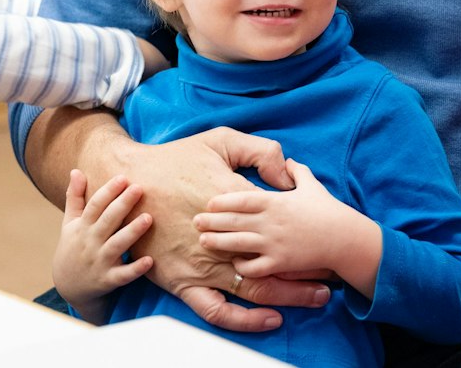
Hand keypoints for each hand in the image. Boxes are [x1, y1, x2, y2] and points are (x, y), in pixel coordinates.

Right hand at [52, 169, 153, 321]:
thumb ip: (74, 198)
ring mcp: (99, 262)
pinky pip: (123, 275)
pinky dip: (135, 269)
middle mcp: (91, 243)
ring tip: (149, 218)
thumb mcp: (70, 223)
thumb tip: (76, 170)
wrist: (68, 287)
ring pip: (117, 245)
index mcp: (83, 227)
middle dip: (122, 205)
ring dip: (132, 232)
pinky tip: (150, 260)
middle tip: (139, 188)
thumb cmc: (74, 247)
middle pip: (107, 221)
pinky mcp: (108, 280)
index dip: (108, 191)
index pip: (95, 206)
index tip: (123, 177)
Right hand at [92, 127, 331, 331]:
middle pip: (277, 261)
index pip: (284, 223)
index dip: (310, 234)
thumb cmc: (175, 158)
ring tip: (316, 298)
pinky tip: (269, 318)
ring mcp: (203, 265)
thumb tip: (287, 174)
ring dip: (290, 295)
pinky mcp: (183, 283)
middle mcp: (223, 238)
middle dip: (310, 270)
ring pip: (255, 288)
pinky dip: (244, 320)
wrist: (127, 182)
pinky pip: (216, 311)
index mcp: (236, 202)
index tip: (330, 240)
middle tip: (334, 276)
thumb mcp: (220, 140)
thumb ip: (259, 151)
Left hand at [196, 160, 382, 298]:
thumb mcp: (311, 184)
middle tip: (194, 220)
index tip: (208, 201)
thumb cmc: (327, 210)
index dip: (222, 201)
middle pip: (233, 221)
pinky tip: (234, 261)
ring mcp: (273, 244)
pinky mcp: (279, 263)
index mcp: (275, 201)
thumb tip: (287, 161)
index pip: (241, 199)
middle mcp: (270, 222)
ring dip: (218, 242)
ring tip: (204, 240)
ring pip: (238, 243)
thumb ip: (296, 171)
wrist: (343, 238)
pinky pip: (253, 266)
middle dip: (212, 221)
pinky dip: (241, 264)